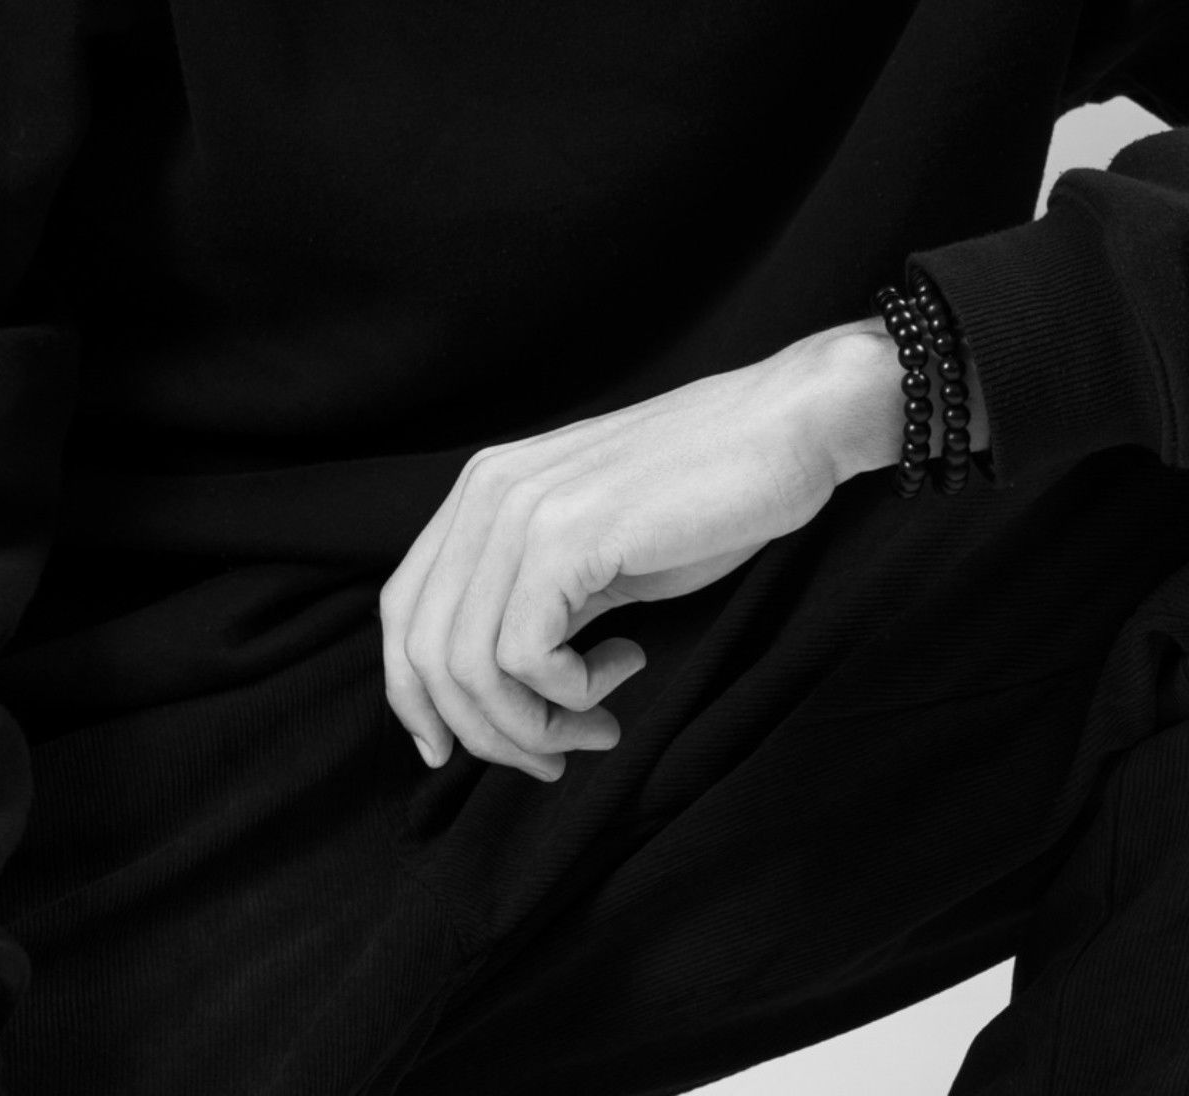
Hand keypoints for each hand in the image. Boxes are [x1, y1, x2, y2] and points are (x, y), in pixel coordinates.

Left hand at [379, 329, 872, 783]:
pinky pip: (526, 656)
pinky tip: (629, 665)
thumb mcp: (594, 545)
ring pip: (471, 667)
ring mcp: (526, 509)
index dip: (414, 697)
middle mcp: (489, 491)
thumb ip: (535, 594)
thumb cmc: (704, 493)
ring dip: (533, 727)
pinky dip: (572, 693)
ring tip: (596, 726)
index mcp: (484, 489)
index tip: (453, 753)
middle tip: (553, 759)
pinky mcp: (570, 535)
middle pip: (426, 652)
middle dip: (484, 734)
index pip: (404, 611)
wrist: (784, 429)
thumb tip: (497, 693)